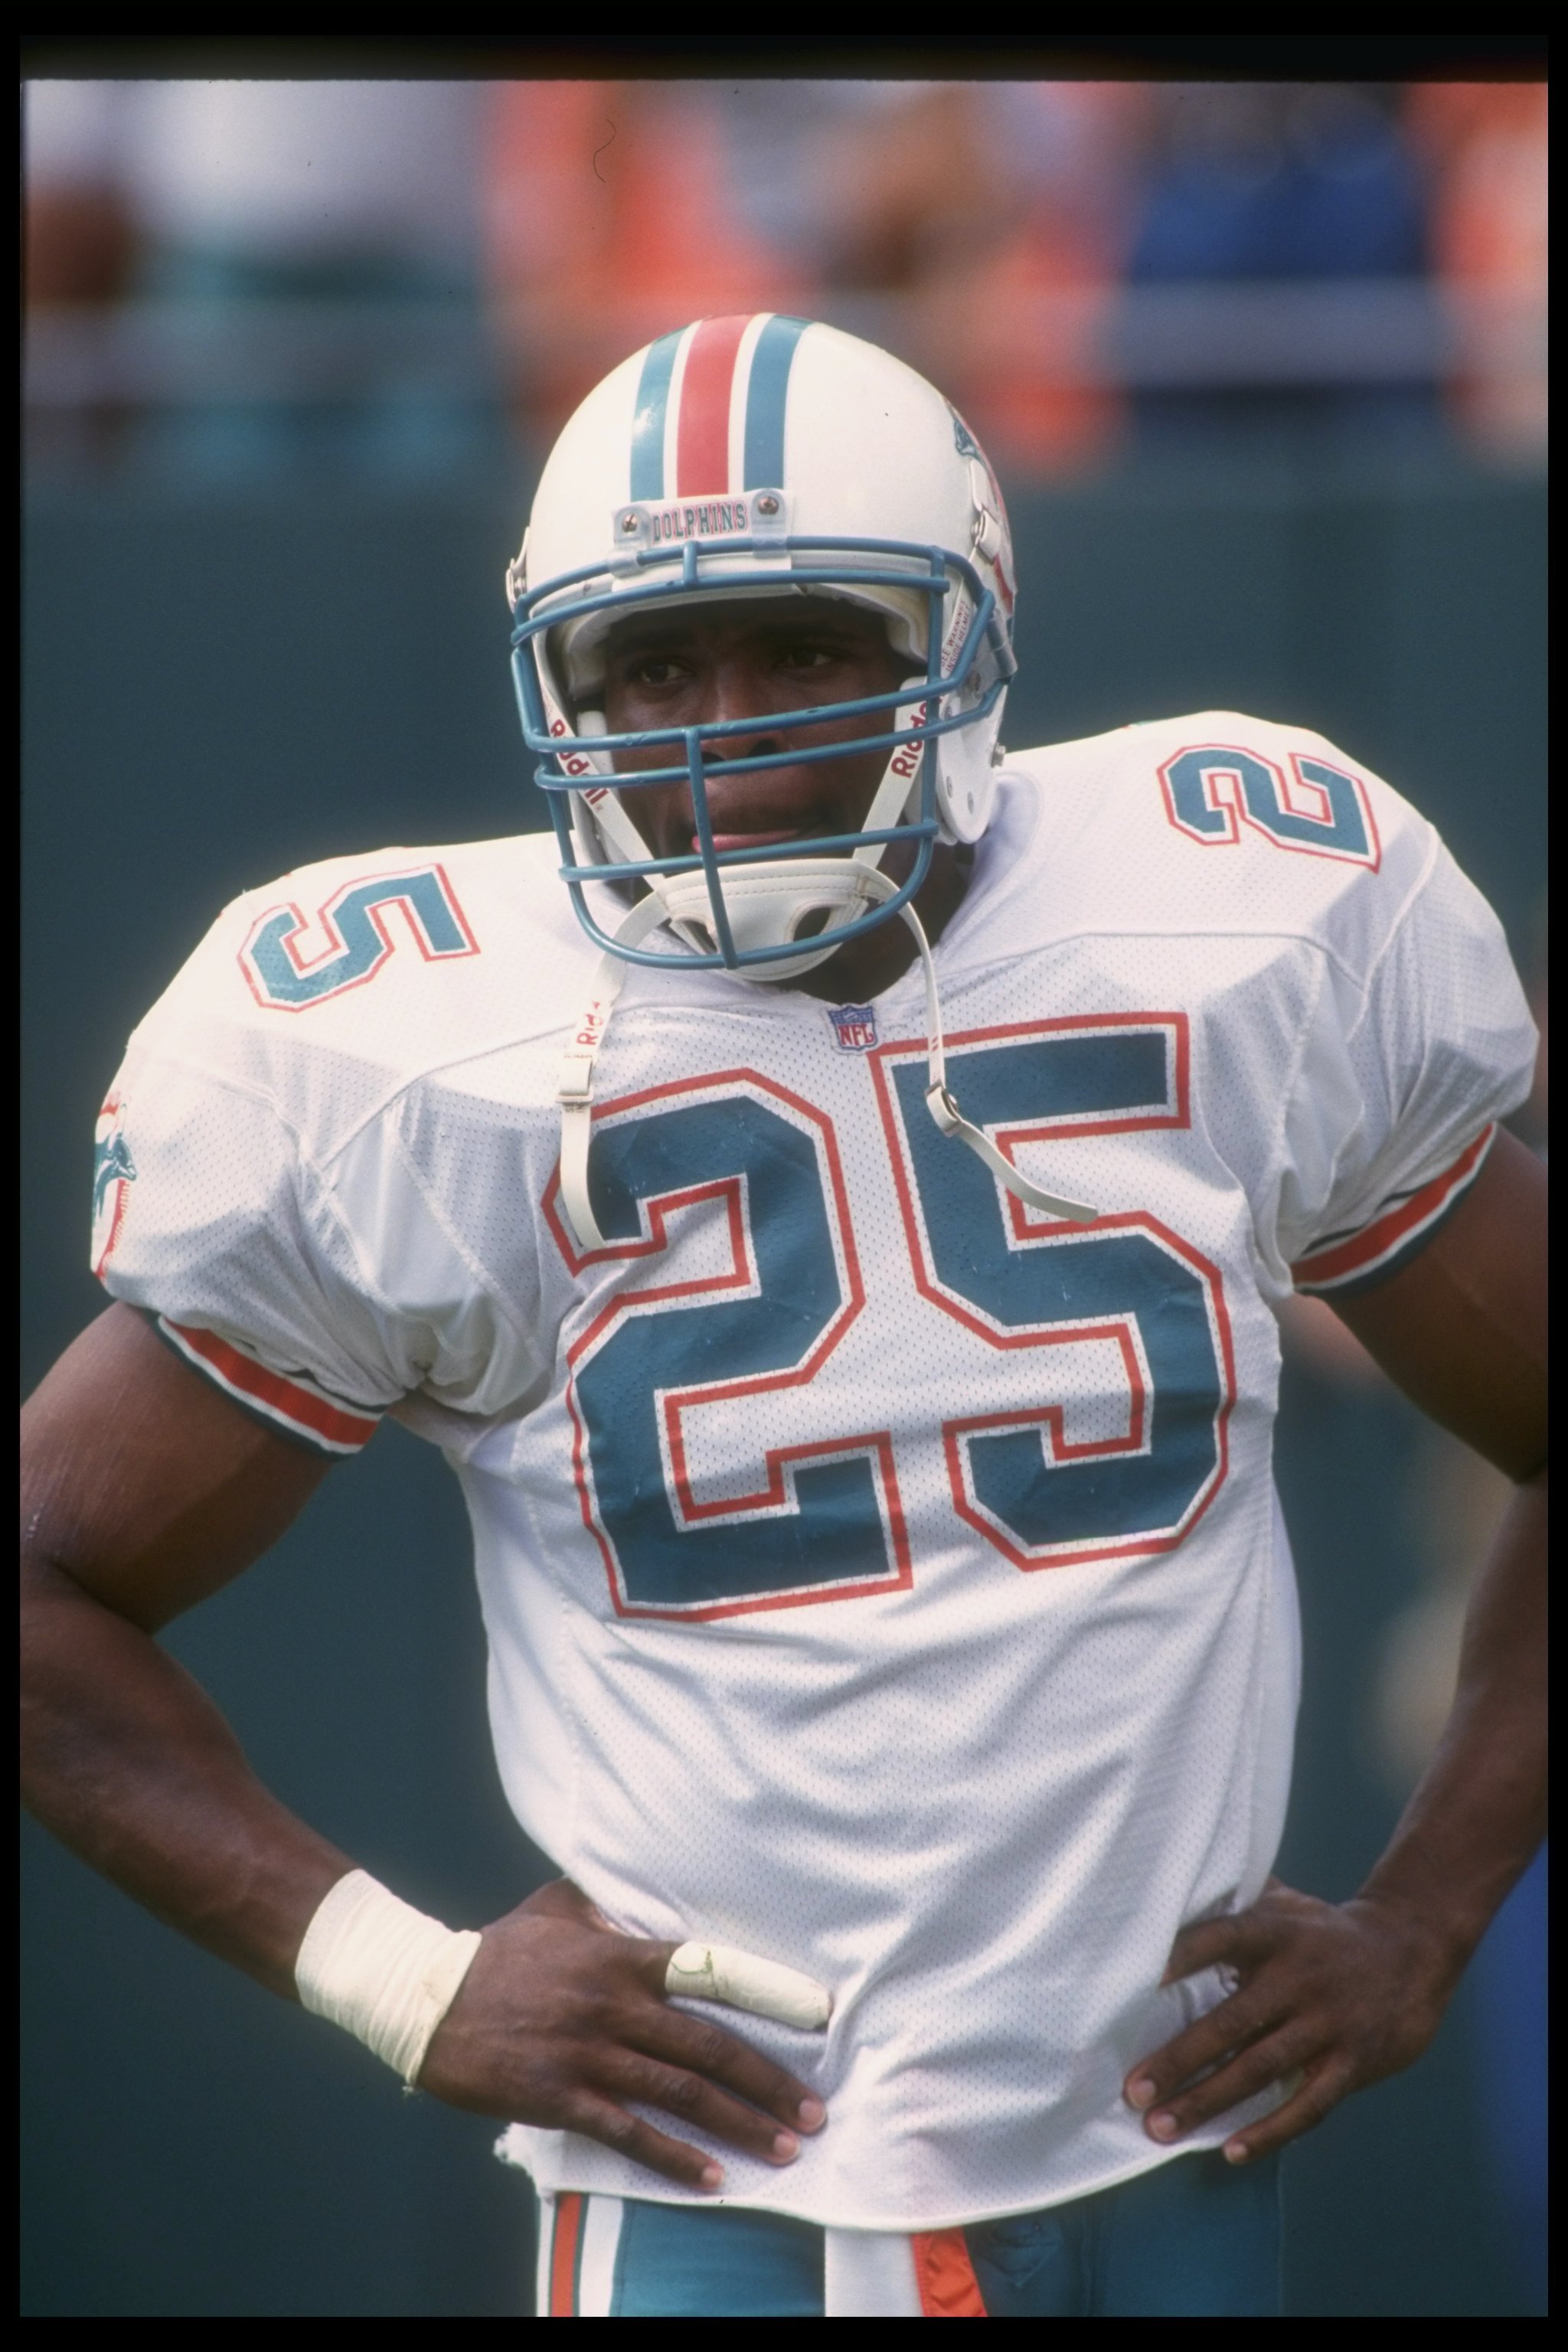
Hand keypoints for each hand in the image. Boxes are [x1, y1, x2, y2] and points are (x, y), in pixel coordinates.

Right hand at [416, 1879, 827, 2189]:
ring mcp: (589, 2052)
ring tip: (783, 2147)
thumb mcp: (554, 1906)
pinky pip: (629, 2132)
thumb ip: (603, 1902)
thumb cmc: (492, 1950)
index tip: (817, 2014)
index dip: (768, 1992)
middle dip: (769, 2081)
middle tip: (814, 2110)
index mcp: (619, 1954)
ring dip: (738, 2123)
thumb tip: (635, 1895)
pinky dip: (675, 2158)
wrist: (423, 1995)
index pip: (711, 1969)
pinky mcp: (560, 2095)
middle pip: (709, 2045)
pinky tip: (711, 2177)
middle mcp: (615, 2003)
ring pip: (680, 2093)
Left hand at [1123, 1878, 1457, 2165]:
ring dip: (1208, 2101)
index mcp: (1276, 1933)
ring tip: (1162, 2126)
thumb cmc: (1327, 1932)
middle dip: (1179, 2059)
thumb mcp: (1287, 1905)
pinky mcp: (1353, 2063)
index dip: (1181, 1956)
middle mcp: (1298, 1978)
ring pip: (1260, 2069)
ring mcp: (1328, 2023)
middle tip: (1134, 2089)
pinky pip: (1308, 2105)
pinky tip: (1232, 2151)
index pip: (1220, 1939)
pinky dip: (1270, 2131)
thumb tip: (1173, 1886)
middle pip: (1230, 2021)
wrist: (1413, 1951)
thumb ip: (1236, 1900)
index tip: (1137, 1980)